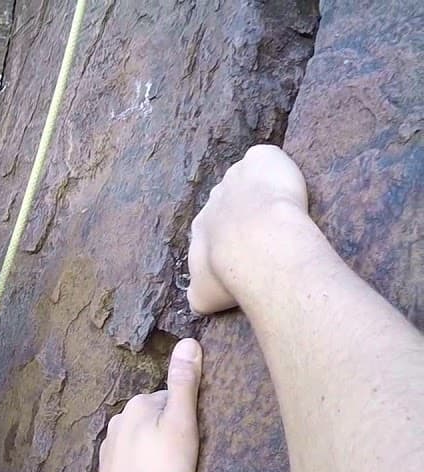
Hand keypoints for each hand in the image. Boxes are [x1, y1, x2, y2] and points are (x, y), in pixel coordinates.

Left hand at [95, 339, 202, 471]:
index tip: (195, 437)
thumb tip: (188, 342)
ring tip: (170, 470)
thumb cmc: (162, 470)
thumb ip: (184, 384)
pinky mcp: (108, 466)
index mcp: (139, 404)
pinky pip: (133, 457)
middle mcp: (120, 418)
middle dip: (171, 431)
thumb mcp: (182, 424)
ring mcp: (111, 443)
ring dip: (157, 448)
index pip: (173, 399)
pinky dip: (144, 463)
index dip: (188, 417)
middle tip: (185, 456)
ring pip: (144, 437)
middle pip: (157, 417)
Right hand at [188, 144, 309, 314]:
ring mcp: (235, 176)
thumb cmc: (232, 274)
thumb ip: (198, 295)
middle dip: (244, 213)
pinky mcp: (259, 159)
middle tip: (266, 231)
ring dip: (259, 190)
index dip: (230, 237)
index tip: (247, 249)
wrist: (258, 247)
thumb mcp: (204, 296)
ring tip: (281, 208)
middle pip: (228, 201)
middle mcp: (213, 199)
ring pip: (246, 179)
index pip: (212, 227)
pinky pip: (264, 158)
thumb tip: (196, 301)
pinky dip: (274, 167)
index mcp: (200, 226)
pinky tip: (287, 184)